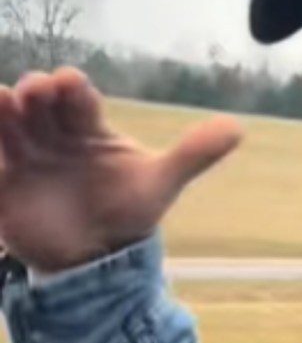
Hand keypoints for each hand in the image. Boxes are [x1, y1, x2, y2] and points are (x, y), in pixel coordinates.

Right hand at [0, 67, 241, 272]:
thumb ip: (194, 155)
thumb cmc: (128, 211)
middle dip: (33, 93)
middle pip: (36, 104)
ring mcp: (24, 158)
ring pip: (5, 126)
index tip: (67, 83)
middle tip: (33, 92)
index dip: (69, 87)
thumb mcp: (160, 183)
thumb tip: (237, 129)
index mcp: (89, 127)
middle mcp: (52, 135)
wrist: (99, 259)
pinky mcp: (3, 187)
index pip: (76, 98)